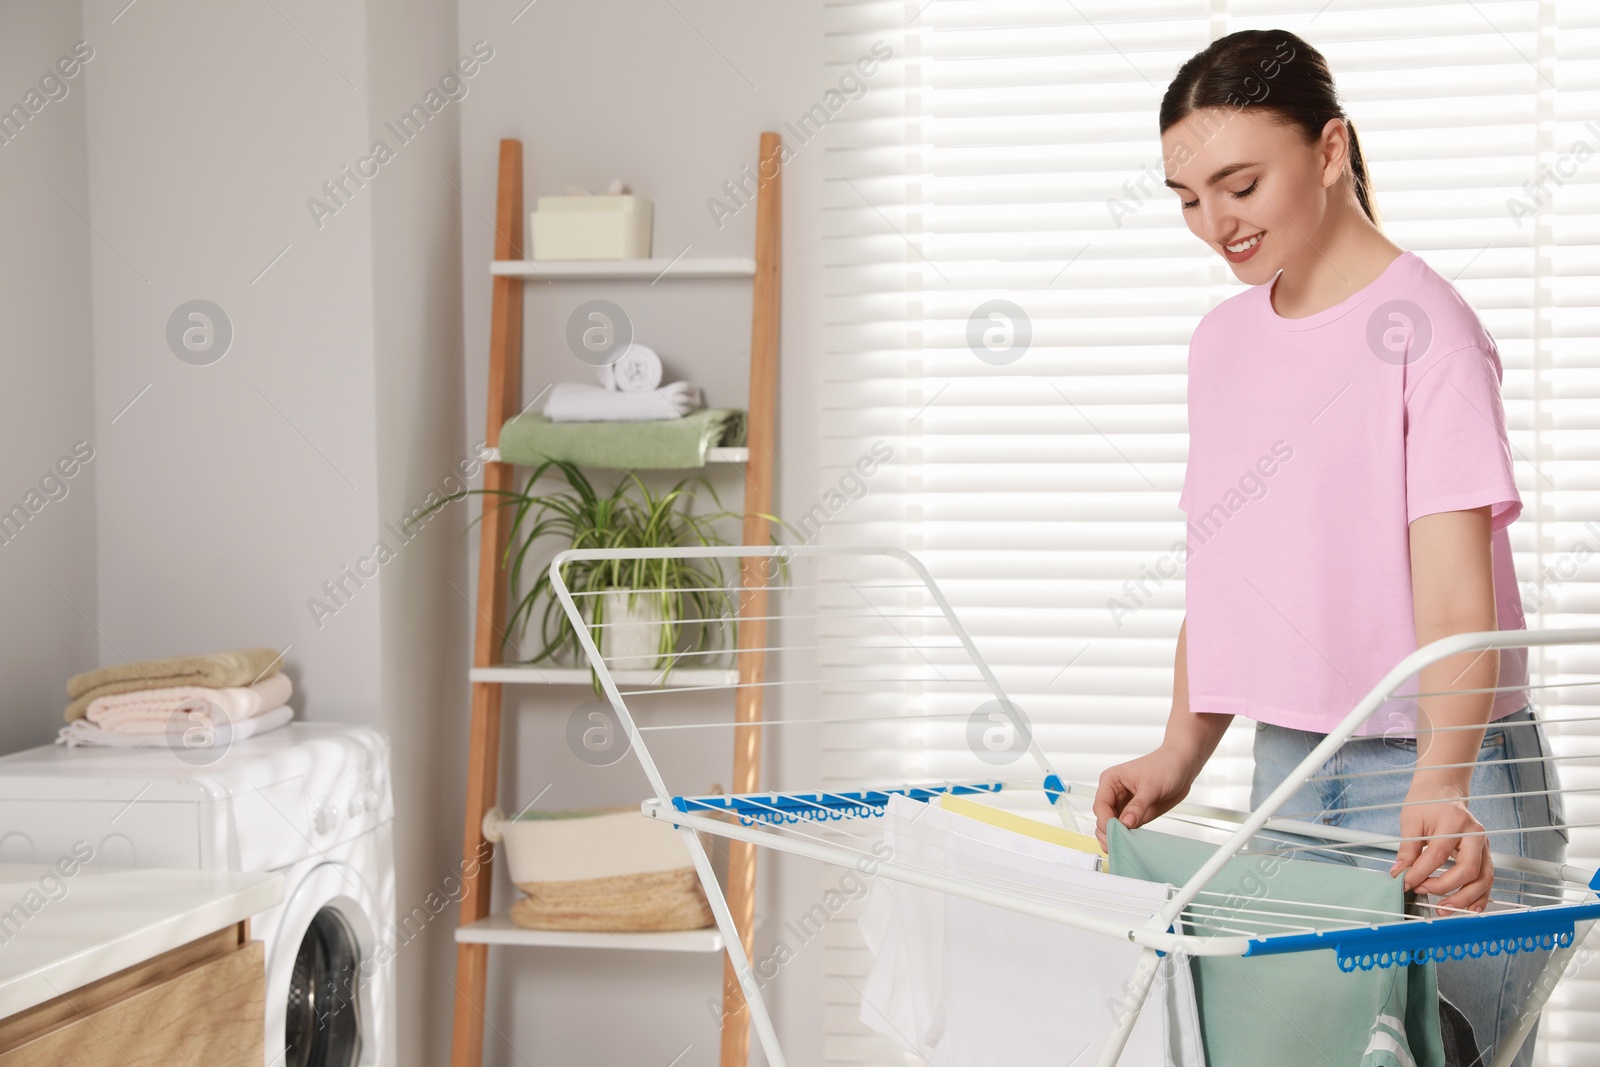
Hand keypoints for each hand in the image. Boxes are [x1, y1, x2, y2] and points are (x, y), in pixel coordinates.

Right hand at [1093, 746, 1201, 852]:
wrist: (1181, 766)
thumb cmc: (1165, 766)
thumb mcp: (1151, 787)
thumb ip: (1138, 806)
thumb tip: (1126, 823)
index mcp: (1111, 781)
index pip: (1101, 805)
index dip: (1106, 821)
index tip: (1116, 833)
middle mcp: (1113, 794)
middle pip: (1103, 818)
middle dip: (1108, 832)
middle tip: (1120, 845)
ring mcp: (1123, 805)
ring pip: (1110, 826)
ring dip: (1115, 838)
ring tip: (1124, 847)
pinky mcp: (1133, 814)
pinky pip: (1125, 829)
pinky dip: (1125, 838)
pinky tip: (1130, 845)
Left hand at [1389, 784, 1493, 912]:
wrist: (1443, 791)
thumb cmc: (1426, 803)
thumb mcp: (1411, 820)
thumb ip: (1408, 849)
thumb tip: (1399, 873)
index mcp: (1455, 822)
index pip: (1439, 854)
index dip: (1422, 872)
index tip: (1406, 883)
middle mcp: (1475, 834)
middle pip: (1468, 869)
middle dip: (1445, 888)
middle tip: (1422, 893)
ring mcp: (1484, 845)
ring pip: (1483, 879)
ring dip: (1464, 899)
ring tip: (1443, 909)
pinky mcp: (1485, 855)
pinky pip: (1487, 880)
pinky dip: (1479, 897)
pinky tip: (1467, 909)